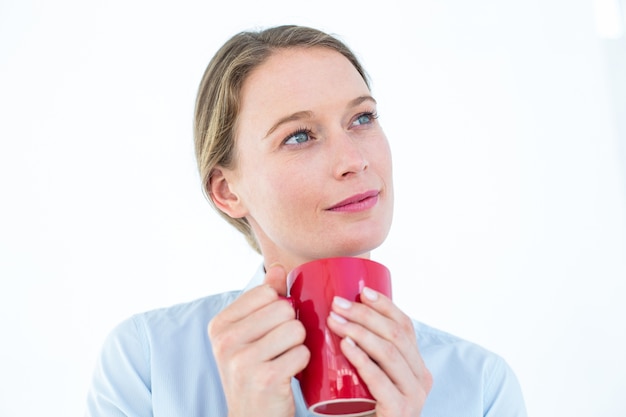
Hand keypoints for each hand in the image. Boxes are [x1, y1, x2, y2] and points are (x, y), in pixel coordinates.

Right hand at [208, 265, 309, 416]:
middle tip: (280, 348)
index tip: (270, 330)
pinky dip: (302, 364)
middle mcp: (225, 341)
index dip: (279, 308)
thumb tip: (279, 268)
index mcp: (219, 325)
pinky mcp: (266, 378)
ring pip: (296, 329)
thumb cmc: (254, 372)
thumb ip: (263, 299)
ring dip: (298, 346)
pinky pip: (302, 353)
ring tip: (284, 360)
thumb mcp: (250, 334)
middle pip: (283, 308)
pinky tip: (288, 374)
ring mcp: (243, 361)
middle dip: (291, 327)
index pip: (266, 292)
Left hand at [326, 288, 431, 416]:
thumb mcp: (370, 376)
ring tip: (334, 320)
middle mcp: (421, 377)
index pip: (405, 326)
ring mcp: (413, 395)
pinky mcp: (400, 411)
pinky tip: (345, 346)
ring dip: (359, 331)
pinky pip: (381, 380)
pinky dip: (362, 360)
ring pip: (388, 352)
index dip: (385, 305)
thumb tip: (335, 314)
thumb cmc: (363, 407)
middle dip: (365, 315)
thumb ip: (364, 352)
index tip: (362, 291)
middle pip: (395, 335)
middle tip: (336, 304)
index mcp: (416, 364)